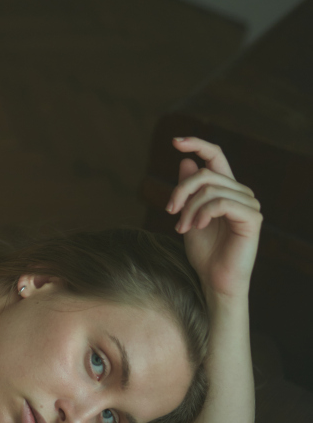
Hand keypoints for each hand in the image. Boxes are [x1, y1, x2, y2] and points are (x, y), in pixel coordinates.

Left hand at [167, 136, 262, 299]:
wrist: (215, 281)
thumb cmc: (204, 253)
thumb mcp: (189, 216)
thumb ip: (188, 190)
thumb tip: (186, 160)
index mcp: (226, 189)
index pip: (216, 156)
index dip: (197, 144)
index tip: (175, 141)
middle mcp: (240, 192)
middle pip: (205, 174)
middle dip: (181, 191)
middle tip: (170, 211)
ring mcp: (249, 204)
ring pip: (210, 189)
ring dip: (189, 208)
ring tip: (181, 227)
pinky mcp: (252, 218)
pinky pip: (222, 203)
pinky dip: (203, 213)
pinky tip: (196, 227)